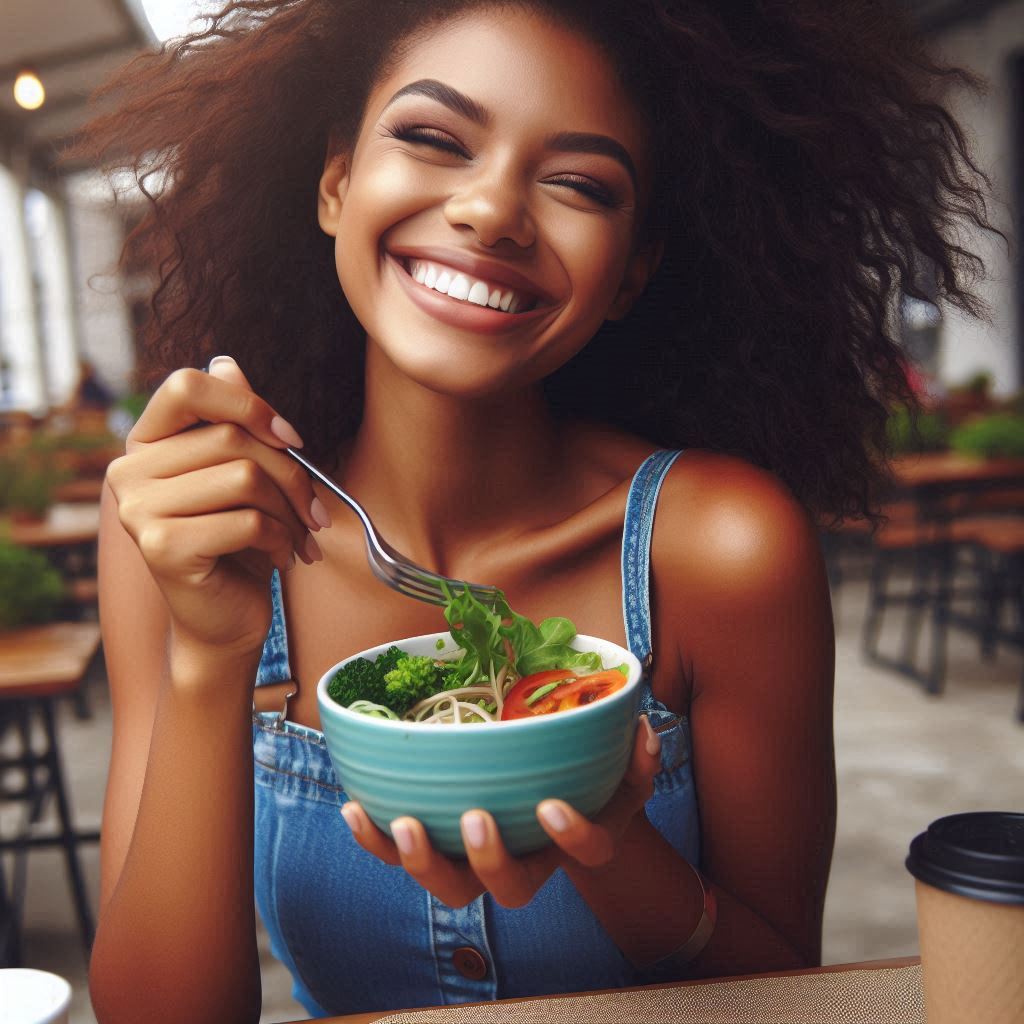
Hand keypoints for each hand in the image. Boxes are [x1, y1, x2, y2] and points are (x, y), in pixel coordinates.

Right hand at [105, 356, 329, 661]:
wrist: (224, 620)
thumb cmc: (237, 544)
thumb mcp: (241, 478)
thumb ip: (231, 423)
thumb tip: (226, 363)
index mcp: (146, 444)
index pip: (188, 386)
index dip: (248, 403)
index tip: (291, 439)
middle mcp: (129, 472)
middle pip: (233, 437)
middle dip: (292, 474)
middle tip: (314, 510)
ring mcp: (139, 509)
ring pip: (245, 477)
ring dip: (290, 510)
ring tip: (299, 535)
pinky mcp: (161, 546)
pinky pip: (247, 520)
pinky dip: (281, 540)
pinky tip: (282, 557)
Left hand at [340, 714, 661, 907]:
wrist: (557, 814)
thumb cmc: (589, 788)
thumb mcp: (623, 775)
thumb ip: (636, 757)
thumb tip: (642, 728)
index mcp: (575, 842)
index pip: (588, 852)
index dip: (573, 837)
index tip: (553, 806)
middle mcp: (527, 862)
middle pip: (508, 888)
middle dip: (490, 859)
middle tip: (474, 819)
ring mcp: (479, 861)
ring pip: (452, 885)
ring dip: (422, 859)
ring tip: (402, 822)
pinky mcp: (440, 848)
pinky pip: (403, 856)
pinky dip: (375, 838)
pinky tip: (354, 808)